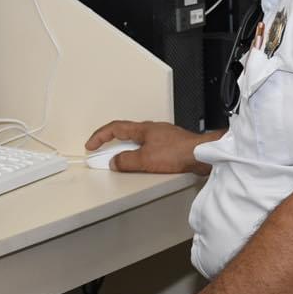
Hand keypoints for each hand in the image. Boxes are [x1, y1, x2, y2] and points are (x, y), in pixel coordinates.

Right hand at [86, 121, 205, 173]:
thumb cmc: (178, 151)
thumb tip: (115, 162)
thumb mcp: (145, 159)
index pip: (114, 128)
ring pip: (137, 142)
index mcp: (142, 129)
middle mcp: (152, 130)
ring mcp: (162, 137)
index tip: (91, 144)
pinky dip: (139, 156)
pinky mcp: (171, 146)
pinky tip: (143, 165)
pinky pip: (148, 149)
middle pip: (125, 134)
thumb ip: (126, 161)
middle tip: (102, 155)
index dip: (99, 136)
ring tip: (121, 163)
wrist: (201, 154)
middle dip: (111, 144)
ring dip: (126, 151)